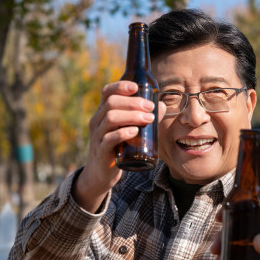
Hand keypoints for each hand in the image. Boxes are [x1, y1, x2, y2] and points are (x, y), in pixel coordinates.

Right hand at [73, 80, 158, 211]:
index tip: (136, 87)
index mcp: (103, 113)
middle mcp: (97, 121)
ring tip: (148, 119)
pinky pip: (109, 138)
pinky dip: (123, 133)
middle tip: (150, 108)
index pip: (106, 92)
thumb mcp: (128, 130)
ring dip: (132, 116)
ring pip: (111, 118)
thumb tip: (161, 106)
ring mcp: (98, 136)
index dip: (120, 86)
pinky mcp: (101, 151)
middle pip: (111, 103)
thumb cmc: (118, 147)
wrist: (101, 173)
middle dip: (133, 102)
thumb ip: (143, 118)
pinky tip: (135, 131)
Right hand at [211, 203, 259, 259]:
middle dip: (225, 234)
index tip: (219, 217)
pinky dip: (235, 258)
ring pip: (241, 239)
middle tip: (215, 248)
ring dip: (228, 247)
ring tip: (217, 259)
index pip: (250, 206)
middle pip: (241, 224)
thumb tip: (255, 243)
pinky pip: (246, 253)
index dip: (233, 210)